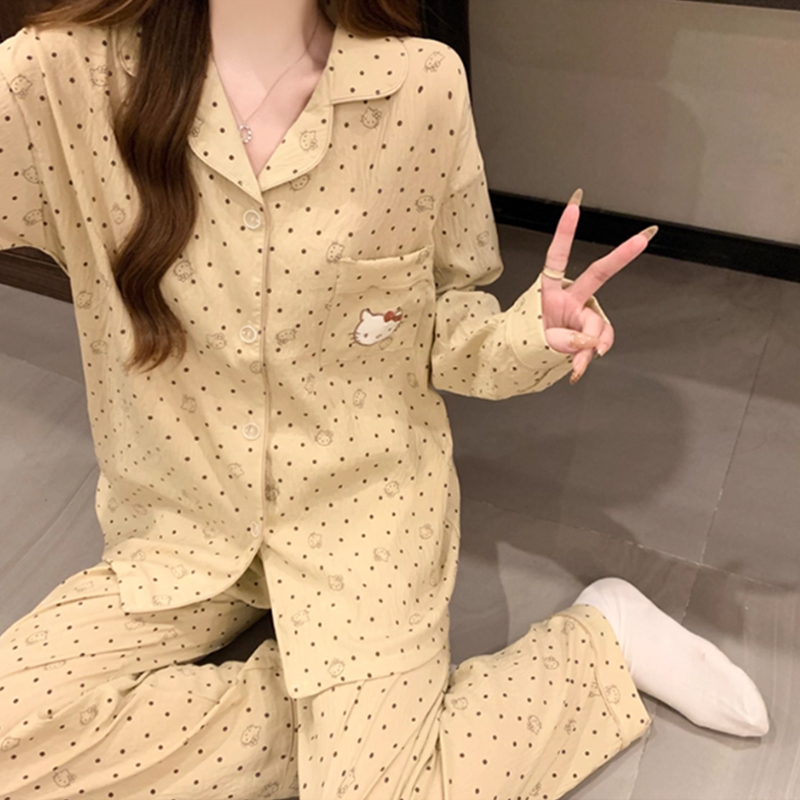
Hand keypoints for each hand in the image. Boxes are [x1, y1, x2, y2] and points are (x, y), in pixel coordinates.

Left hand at [541, 189, 657, 383]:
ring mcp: (581, 313)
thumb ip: (564, 340)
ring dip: (590, 344)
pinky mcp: (589, 330)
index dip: (565, 232)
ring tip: (575, 361)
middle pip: (598, 274)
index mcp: (549, 291)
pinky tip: (581, 365)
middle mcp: (569, 298)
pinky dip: (593, 354)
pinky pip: (601, 340)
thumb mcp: (538, 339)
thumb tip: (590, 341)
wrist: (530, 360)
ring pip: (598, 324)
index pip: (557, 256)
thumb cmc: (530, 342)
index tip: (575, 206)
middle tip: (642, 239)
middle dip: (621, 256)